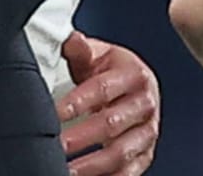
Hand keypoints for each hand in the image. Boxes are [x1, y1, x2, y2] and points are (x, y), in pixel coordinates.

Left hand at [57, 31, 159, 174]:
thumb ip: (80, 48)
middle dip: (81, 137)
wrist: (132, 82)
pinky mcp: (147, 153)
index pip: (102, 90)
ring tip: (66, 170)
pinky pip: (132, 171)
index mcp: (133, 75)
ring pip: (122, 152)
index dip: (77, 103)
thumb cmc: (107, 67)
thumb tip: (72, 39)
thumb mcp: (95, 52)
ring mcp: (148, 131)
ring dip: (93, 165)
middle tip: (55, 145)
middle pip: (112, 124)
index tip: (54, 114)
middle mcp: (145, 104)